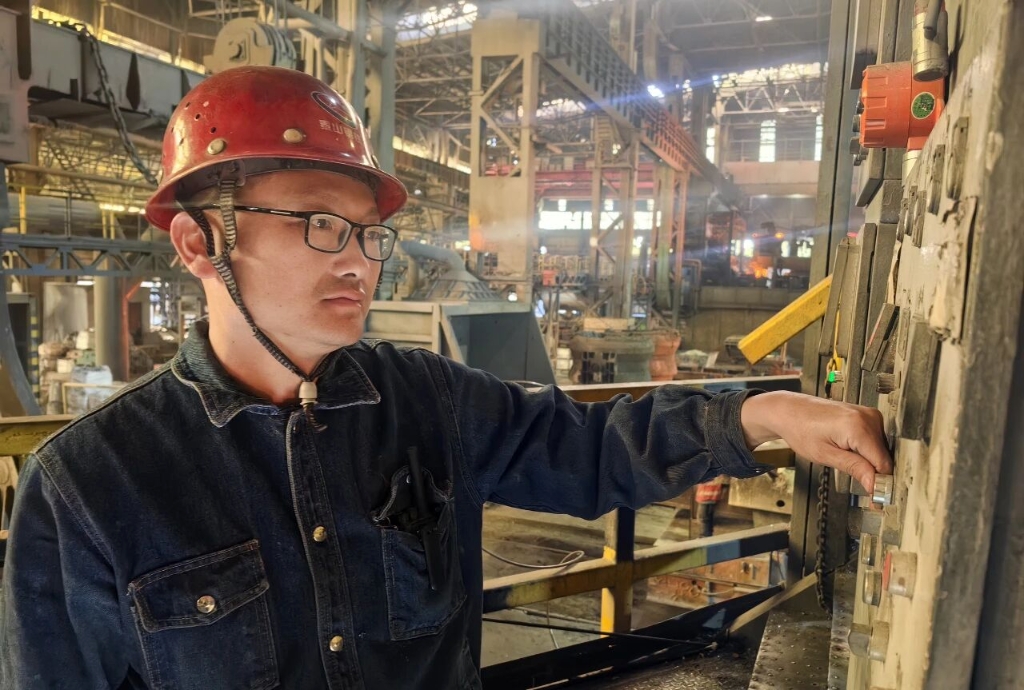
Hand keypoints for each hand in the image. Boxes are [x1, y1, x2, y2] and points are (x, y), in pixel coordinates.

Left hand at [740, 391, 892, 492]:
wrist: (790, 411)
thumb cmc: (800, 429)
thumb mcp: (825, 455)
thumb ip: (854, 468)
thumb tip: (874, 484)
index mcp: (859, 427)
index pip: (883, 463)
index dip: (880, 483)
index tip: (876, 499)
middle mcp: (868, 417)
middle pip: (884, 456)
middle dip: (874, 473)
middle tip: (858, 483)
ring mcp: (869, 414)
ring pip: (881, 450)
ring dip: (869, 461)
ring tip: (845, 459)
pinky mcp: (867, 416)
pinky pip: (875, 440)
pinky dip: (866, 451)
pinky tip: (849, 451)